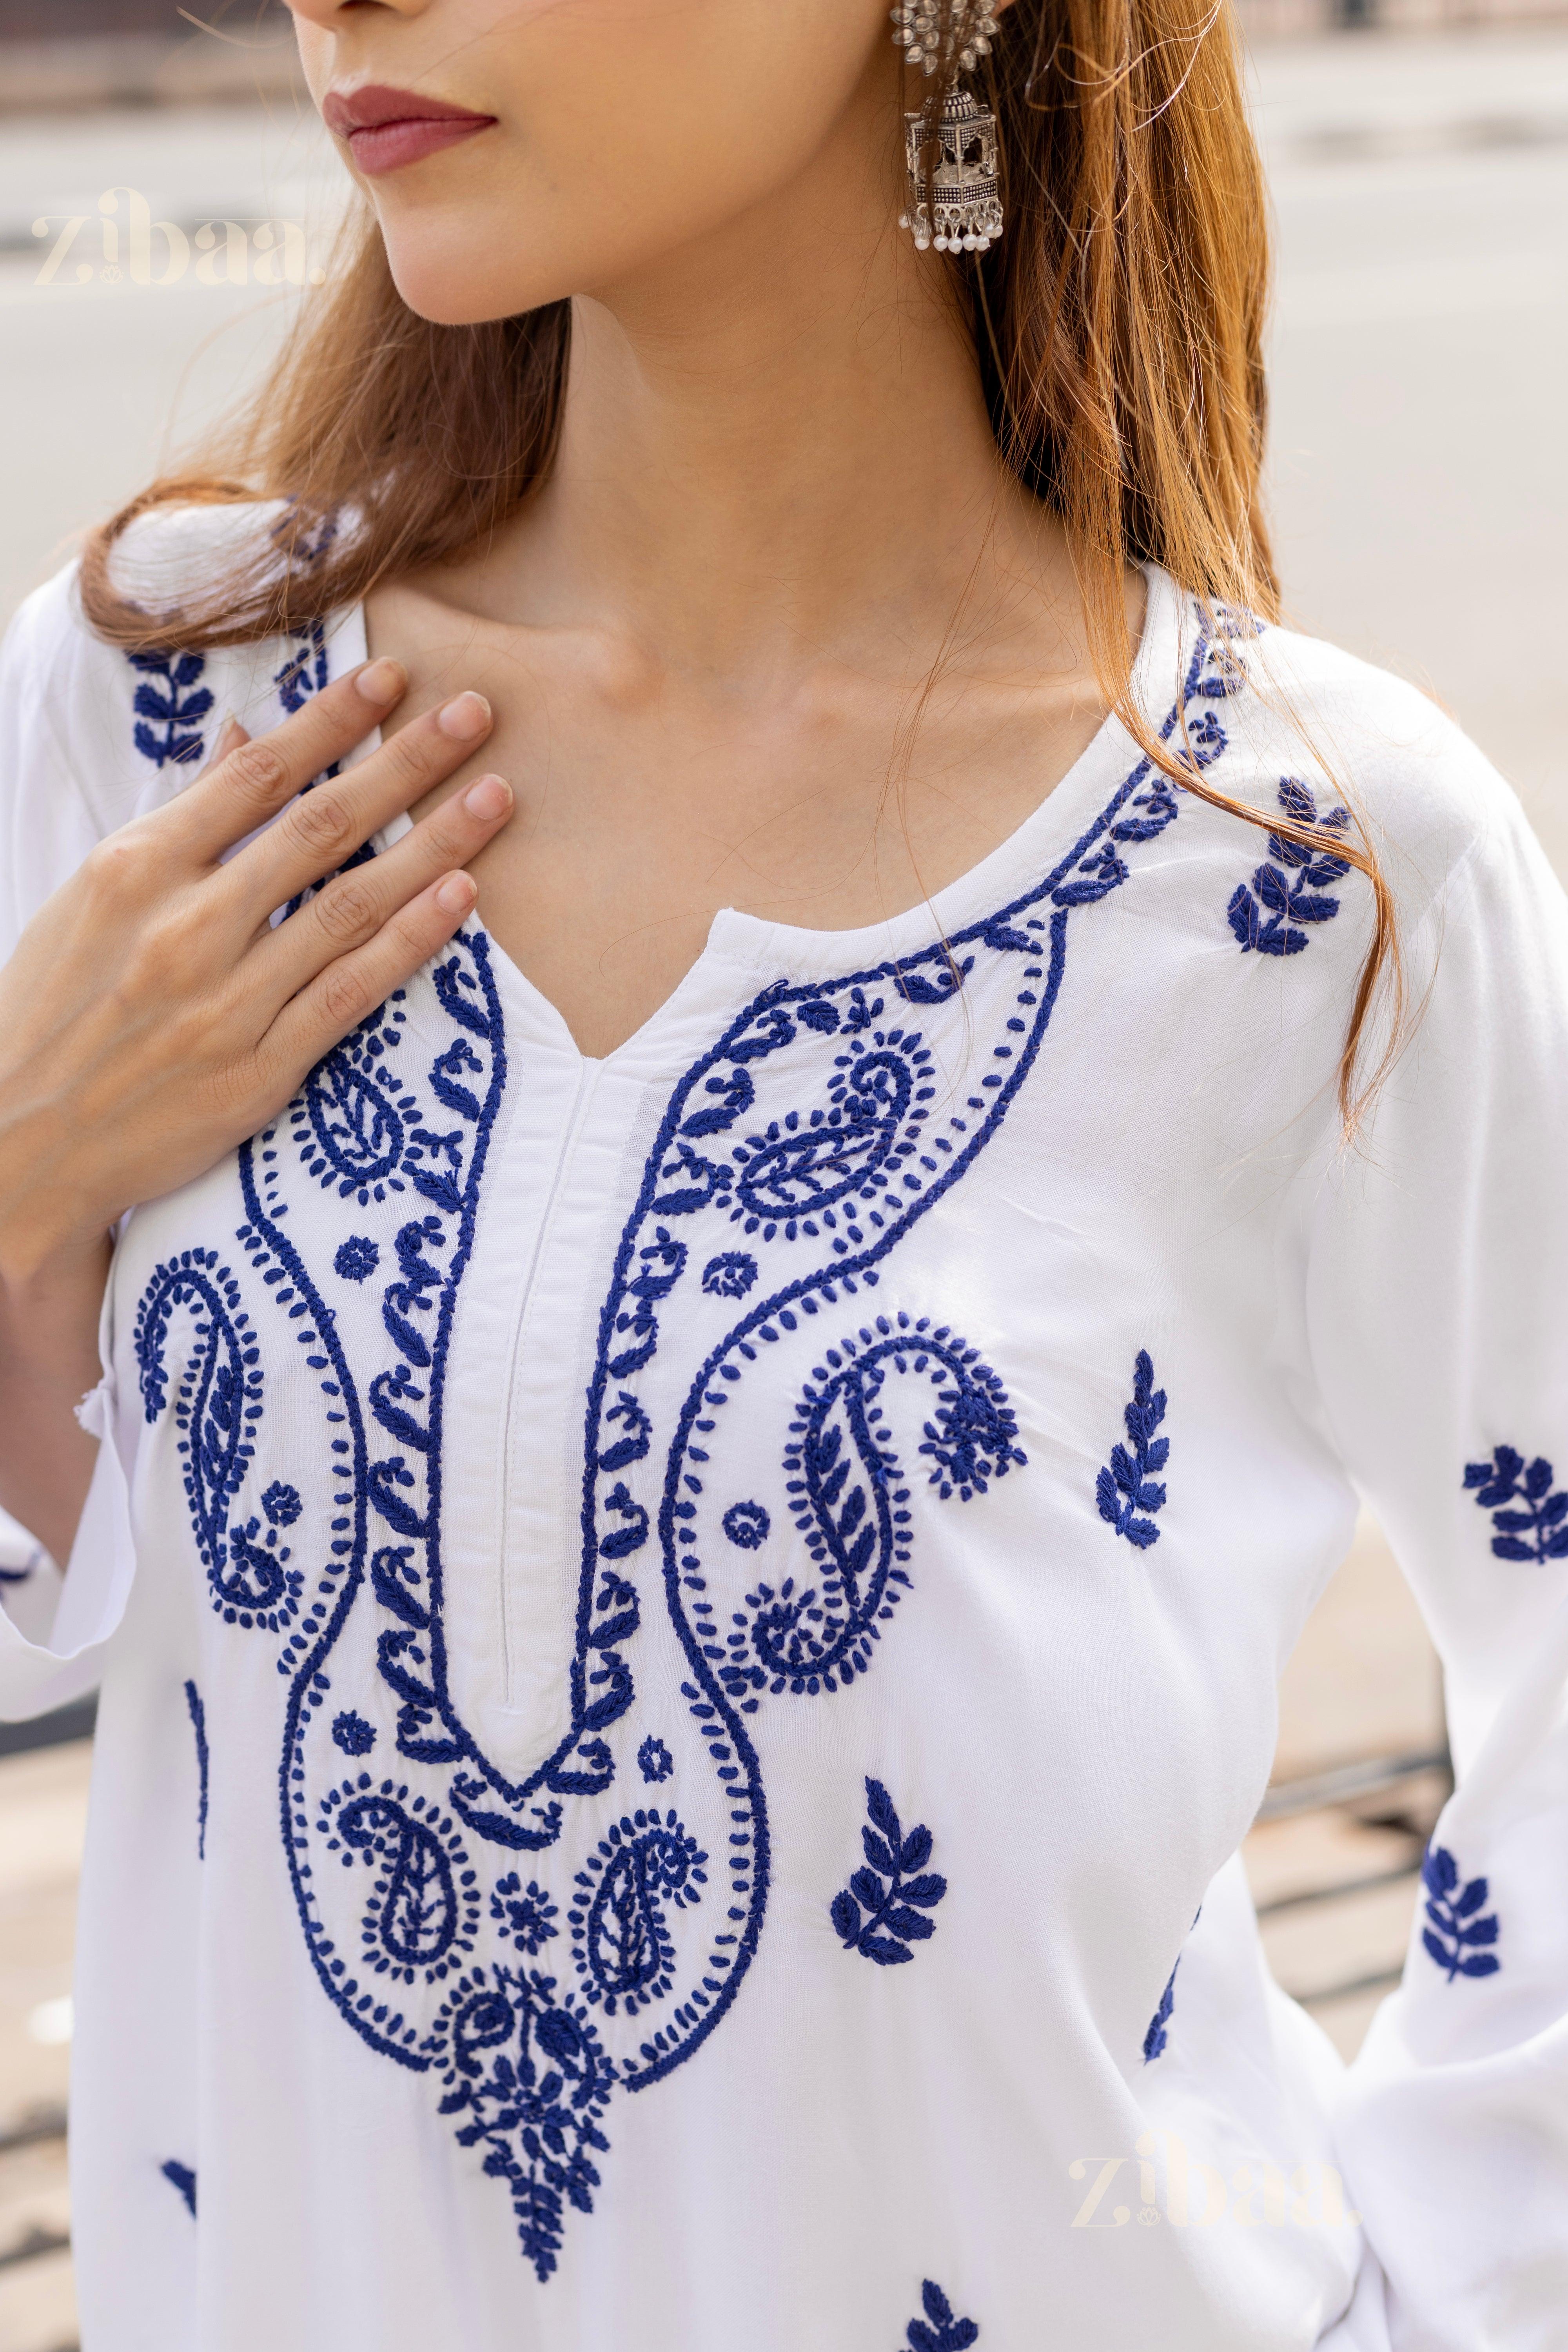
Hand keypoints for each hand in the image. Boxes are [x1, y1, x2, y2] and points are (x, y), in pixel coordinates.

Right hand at [0, 657, 512, 1285]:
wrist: (20, 1143)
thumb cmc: (55, 1011)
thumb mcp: (95, 901)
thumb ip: (181, 824)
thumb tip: (244, 740)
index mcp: (135, 871)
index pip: (255, 776)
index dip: (331, 722)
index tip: (393, 678)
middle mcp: (184, 928)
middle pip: (320, 828)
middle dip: (406, 764)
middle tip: (476, 713)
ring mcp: (226, 1003)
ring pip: (351, 906)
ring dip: (435, 844)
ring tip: (497, 796)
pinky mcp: (258, 1071)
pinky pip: (352, 993)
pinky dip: (410, 942)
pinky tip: (461, 897)